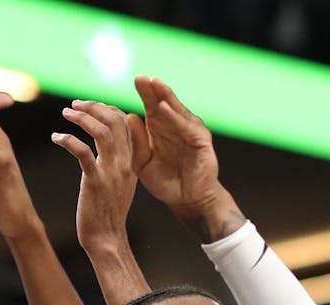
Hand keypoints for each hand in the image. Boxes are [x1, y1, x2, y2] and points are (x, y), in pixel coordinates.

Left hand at [52, 99, 140, 252]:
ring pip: (102, 132)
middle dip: (93, 107)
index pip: (126, 122)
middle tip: (74, 105)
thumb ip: (117, 163)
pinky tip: (56, 138)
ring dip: (82, 118)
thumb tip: (108, 147)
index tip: (89, 106)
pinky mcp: (96, 182)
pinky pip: (83, 152)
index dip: (107, 109)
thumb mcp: (119, 183)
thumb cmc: (107, 213)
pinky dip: (68, 140)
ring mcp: (112, 172)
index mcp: (132, 161)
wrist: (106, 239)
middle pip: (116, 120)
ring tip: (65, 113)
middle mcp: (125, 163)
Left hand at [130, 76, 241, 239]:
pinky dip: (175, 117)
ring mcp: (189, 131)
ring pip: (176, 111)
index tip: (134, 80)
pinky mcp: (200, 141)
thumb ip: (136, 142)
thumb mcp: (143, 163)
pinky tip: (164, 109)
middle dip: (153, 90)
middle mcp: (176, 126)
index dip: (144, 93)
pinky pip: (185, 127)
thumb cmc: (166, 182)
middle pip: (163, 103)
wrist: (187, 201)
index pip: (151, 106)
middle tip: (141, 78)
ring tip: (154, 84)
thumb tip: (129, 116)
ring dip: (165, 97)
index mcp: (161, 129)